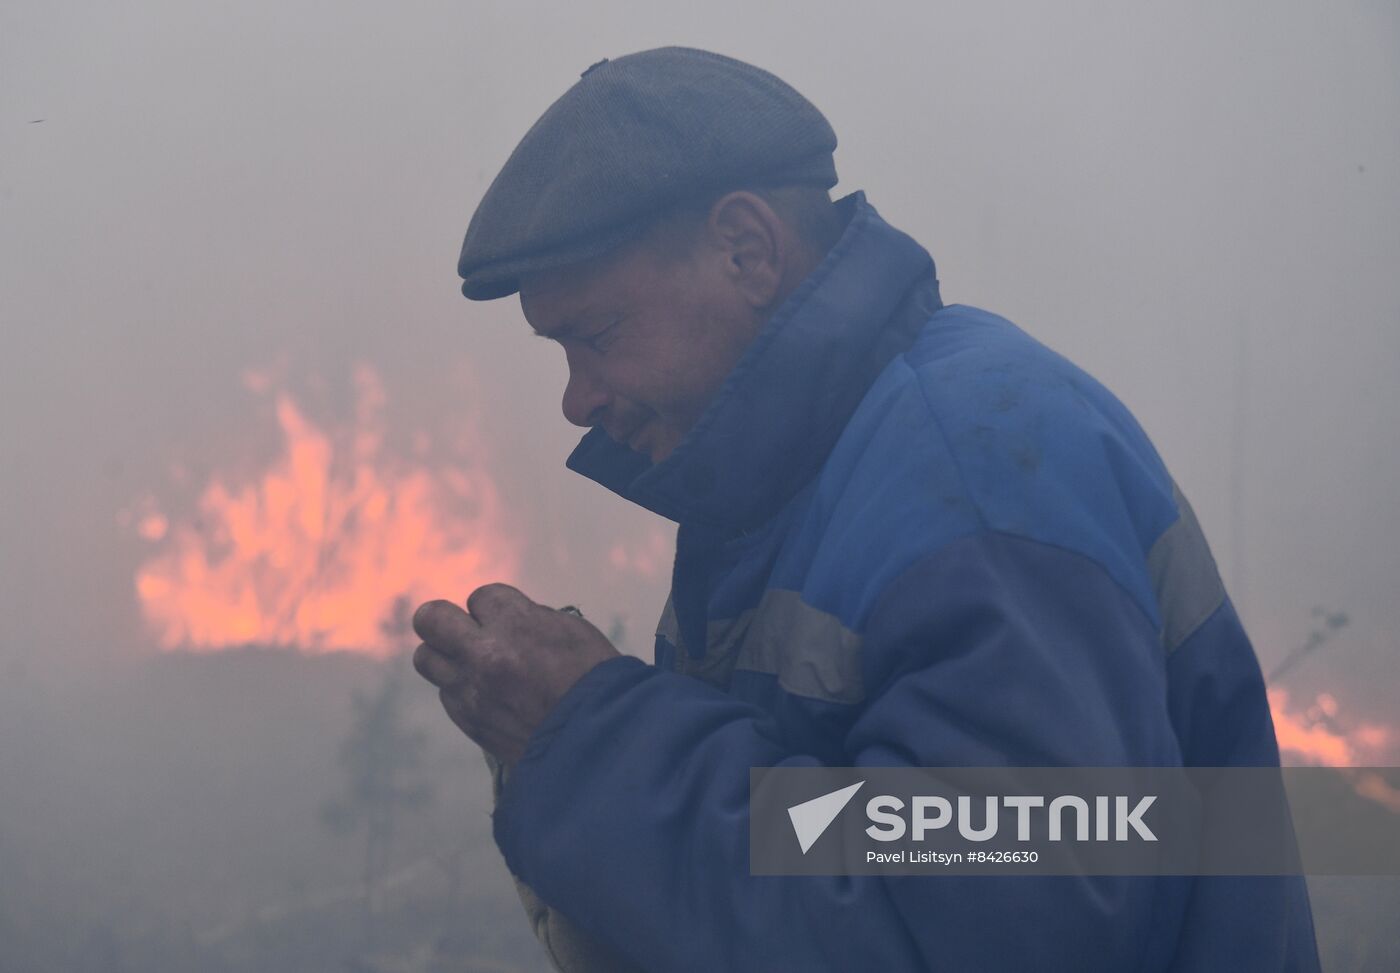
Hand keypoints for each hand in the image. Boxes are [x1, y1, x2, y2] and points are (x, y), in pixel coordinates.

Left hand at [411, 583, 620, 764]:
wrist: (599, 741)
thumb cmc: (593, 680)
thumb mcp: (569, 630)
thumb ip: (527, 617)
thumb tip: (501, 618)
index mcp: (515, 625)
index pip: (480, 596)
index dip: (495, 607)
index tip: (511, 620)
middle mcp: (484, 655)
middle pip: (430, 619)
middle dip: (444, 619)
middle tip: (464, 629)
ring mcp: (472, 691)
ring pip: (427, 658)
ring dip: (447, 655)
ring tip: (472, 662)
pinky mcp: (470, 721)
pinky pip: (447, 693)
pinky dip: (463, 689)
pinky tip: (489, 694)